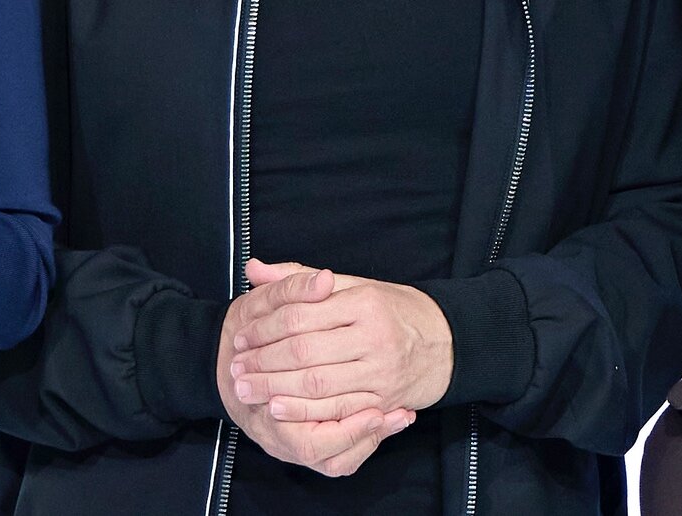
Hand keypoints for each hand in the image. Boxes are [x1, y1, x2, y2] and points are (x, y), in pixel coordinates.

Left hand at [230, 259, 452, 418]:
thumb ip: (300, 279)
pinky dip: (303, 412)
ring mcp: (380, 372)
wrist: (445, 343)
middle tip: (235, 368)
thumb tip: (255, 269)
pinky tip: (277, 409)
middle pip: (304, 352)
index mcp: (363, 302)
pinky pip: (337, 410)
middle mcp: (374, 336)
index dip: (265, 328)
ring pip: (317, 384)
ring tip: (246, 389)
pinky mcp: (384, 401)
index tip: (242, 336)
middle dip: (263, 362)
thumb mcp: (352, 285)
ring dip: (274, 389)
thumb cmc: (392, 310)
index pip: (301, 314)